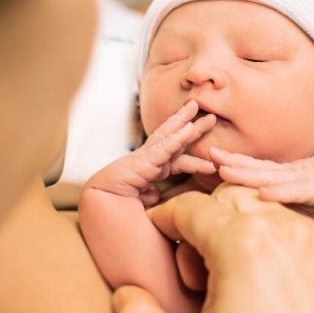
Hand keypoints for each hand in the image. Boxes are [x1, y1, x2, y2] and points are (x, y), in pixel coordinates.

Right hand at [86, 100, 216, 205]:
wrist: (101, 206)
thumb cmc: (119, 204)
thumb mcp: (144, 200)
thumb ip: (152, 194)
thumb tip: (156, 192)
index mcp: (154, 169)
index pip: (178, 157)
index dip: (194, 154)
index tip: (212, 155)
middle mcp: (151, 160)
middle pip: (176, 139)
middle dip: (193, 127)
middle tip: (211, 116)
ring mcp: (146, 159)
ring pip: (168, 136)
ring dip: (184, 121)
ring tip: (197, 107)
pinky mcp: (142, 162)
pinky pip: (163, 148)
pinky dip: (176, 139)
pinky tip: (188, 129)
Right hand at [112, 185, 313, 312]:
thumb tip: (127, 295)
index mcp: (247, 244)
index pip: (192, 206)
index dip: (164, 221)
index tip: (154, 241)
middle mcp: (293, 236)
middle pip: (236, 200)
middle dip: (207, 222)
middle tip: (193, 274)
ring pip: (275, 217)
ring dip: (245, 236)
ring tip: (231, 289)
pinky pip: (306, 247)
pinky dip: (280, 258)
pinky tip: (268, 305)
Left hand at [210, 140, 313, 209]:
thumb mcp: (307, 189)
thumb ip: (290, 191)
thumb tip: (267, 199)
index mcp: (288, 174)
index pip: (257, 167)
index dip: (235, 161)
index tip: (213, 156)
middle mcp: (291, 173)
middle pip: (256, 167)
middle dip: (232, 161)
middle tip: (209, 153)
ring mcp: (304, 178)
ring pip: (270, 176)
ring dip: (246, 173)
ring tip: (225, 170)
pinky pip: (296, 191)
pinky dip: (280, 193)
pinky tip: (264, 193)